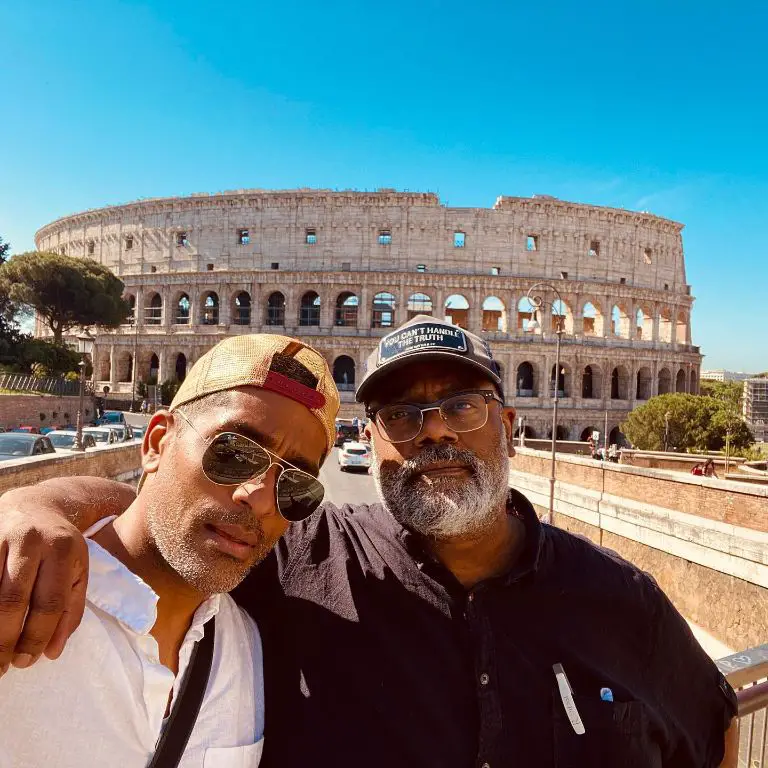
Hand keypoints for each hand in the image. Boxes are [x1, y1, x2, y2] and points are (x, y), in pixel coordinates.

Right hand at [0, 508, 88, 674]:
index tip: (28, 661)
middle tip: (2, 666)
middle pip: (12, 600)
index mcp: (62, 550)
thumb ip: (71, 611)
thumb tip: (52, 653)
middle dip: (4, 639)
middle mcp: (31, 542)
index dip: (37, 636)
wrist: (37, 505)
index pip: (50, 601)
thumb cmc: (60, 546)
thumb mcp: (78, 570)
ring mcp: (1, 538)